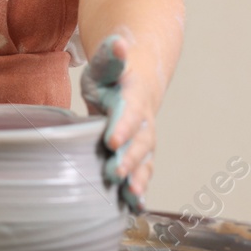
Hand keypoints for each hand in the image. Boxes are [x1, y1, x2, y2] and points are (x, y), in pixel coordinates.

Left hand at [80, 34, 158, 212]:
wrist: (135, 82)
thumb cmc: (112, 75)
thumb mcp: (106, 63)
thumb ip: (111, 56)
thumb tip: (119, 43)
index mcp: (131, 97)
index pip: (128, 112)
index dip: (122, 126)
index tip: (112, 141)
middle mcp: (142, 121)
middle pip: (140, 142)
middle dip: (129, 160)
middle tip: (115, 175)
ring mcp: (143, 140)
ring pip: (144, 161)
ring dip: (139, 178)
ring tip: (131, 196)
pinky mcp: (139, 154)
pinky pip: (142, 173)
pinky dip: (140, 189)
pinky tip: (135, 207)